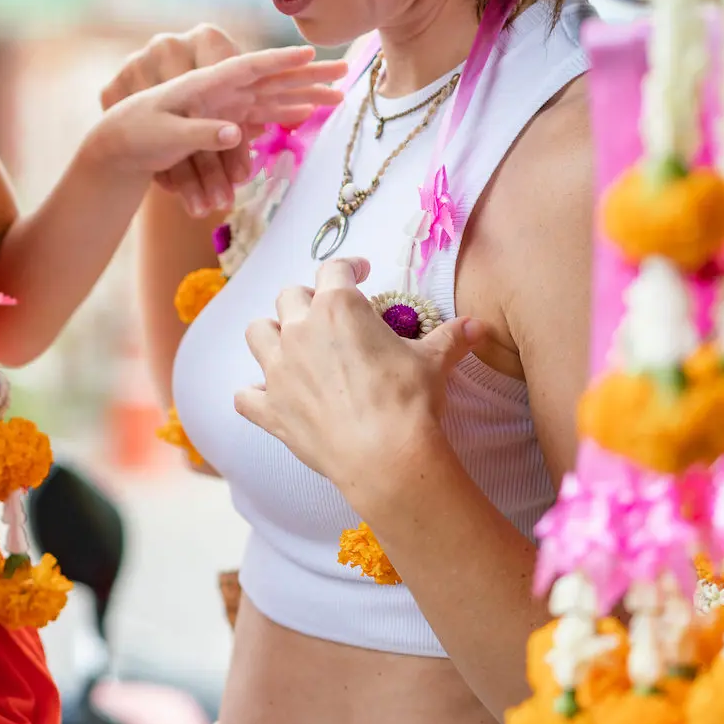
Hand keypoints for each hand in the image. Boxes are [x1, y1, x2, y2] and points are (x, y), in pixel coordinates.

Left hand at [103, 26, 319, 216]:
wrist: (121, 143)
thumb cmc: (136, 133)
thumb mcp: (162, 135)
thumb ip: (198, 133)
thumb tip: (234, 134)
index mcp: (203, 83)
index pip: (247, 67)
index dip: (279, 60)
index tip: (308, 52)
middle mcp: (221, 88)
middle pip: (272, 77)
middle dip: (309, 74)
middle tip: (345, 70)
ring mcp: (226, 103)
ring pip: (274, 95)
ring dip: (306, 94)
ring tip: (338, 93)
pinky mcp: (227, 119)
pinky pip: (263, 113)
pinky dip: (285, 112)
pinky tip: (306, 112)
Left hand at [234, 259, 476, 511]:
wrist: (385, 456)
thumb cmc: (409, 400)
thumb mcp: (435, 362)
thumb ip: (451, 338)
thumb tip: (479, 326)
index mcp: (337, 306)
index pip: (334, 269)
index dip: (348, 267)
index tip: (360, 273)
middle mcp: (299, 330)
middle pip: (290, 297)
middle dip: (307, 299)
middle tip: (326, 313)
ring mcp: (278, 369)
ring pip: (257, 333)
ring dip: (270, 334)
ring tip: (288, 343)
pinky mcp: (269, 409)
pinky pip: (244, 396)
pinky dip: (252, 395)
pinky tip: (264, 397)